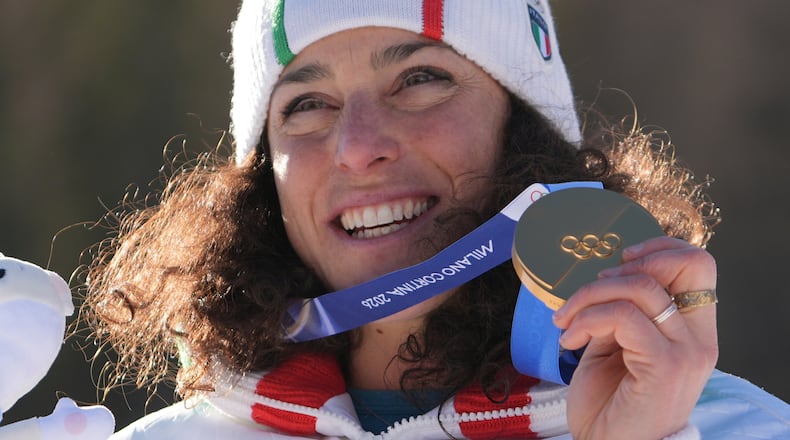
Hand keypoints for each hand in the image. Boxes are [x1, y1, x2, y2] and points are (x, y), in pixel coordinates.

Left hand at [552, 237, 717, 439]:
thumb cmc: (610, 402)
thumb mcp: (613, 344)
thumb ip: (620, 311)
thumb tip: (605, 279)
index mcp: (692, 329)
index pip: (698, 265)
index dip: (660, 248)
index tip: (620, 259)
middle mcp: (699, 338)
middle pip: (687, 264)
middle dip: (628, 265)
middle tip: (590, 290)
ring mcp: (686, 352)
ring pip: (642, 287)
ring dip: (589, 296)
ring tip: (565, 321)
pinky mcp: (664, 366)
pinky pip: (623, 317)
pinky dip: (587, 319)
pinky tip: (569, 339)